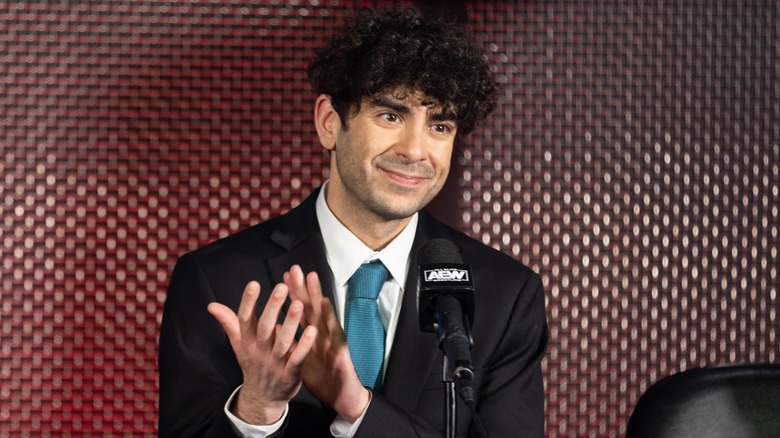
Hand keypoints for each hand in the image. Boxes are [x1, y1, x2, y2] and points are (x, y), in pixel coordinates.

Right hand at [207, 280, 316, 424]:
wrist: (262, 399)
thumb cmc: (253, 365)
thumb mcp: (239, 345)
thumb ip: (229, 323)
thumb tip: (212, 305)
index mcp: (247, 342)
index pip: (245, 320)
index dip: (248, 302)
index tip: (253, 283)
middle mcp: (260, 351)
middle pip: (265, 328)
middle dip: (272, 307)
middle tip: (281, 287)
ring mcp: (275, 363)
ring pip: (283, 342)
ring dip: (290, 323)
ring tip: (298, 303)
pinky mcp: (290, 374)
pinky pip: (297, 358)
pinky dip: (305, 345)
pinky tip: (312, 329)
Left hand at [284, 265, 370, 421]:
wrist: (342, 398)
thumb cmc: (324, 378)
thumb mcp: (303, 360)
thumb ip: (292, 343)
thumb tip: (275, 329)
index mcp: (312, 337)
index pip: (301, 311)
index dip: (293, 294)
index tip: (284, 276)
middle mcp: (322, 335)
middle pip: (311, 307)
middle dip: (303, 287)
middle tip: (294, 268)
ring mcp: (332, 342)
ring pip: (323, 316)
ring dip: (317, 296)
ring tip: (310, 277)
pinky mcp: (340, 352)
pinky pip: (334, 334)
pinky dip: (329, 318)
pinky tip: (325, 305)